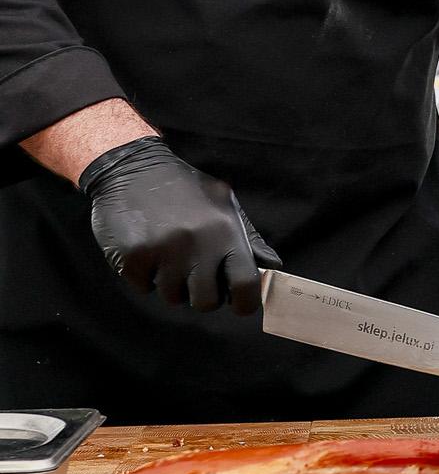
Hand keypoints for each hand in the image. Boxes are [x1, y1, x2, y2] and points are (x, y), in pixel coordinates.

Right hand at [79, 139, 281, 315]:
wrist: (130, 169)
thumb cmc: (182, 188)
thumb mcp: (223, 203)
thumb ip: (248, 237)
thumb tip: (273, 267)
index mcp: (225, 230)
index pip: (245, 284)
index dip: (244, 303)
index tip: (238, 304)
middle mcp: (198, 243)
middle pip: (206, 302)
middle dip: (200, 294)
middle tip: (192, 272)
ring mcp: (164, 251)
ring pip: (173, 296)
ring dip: (169, 281)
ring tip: (166, 252)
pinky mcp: (134, 257)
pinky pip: (144, 288)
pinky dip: (144, 275)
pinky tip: (145, 248)